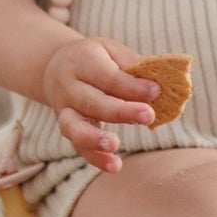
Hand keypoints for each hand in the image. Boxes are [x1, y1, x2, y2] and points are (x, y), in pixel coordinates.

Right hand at [42, 36, 162, 171]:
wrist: (54, 66)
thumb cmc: (93, 57)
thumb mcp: (111, 50)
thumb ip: (132, 65)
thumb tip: (162, 82)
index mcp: (83, 61)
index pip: (108, 76)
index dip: (132, 86)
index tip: (156, 91)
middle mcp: (69, 86)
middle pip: (93, 102)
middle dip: (121, 111)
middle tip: (148, 115)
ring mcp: (64, 109)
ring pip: (75, 127)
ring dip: (95, 138)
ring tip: (115, 145)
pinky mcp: (66, 127)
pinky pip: (77, 145)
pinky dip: (94, 158)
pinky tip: (114, 165)